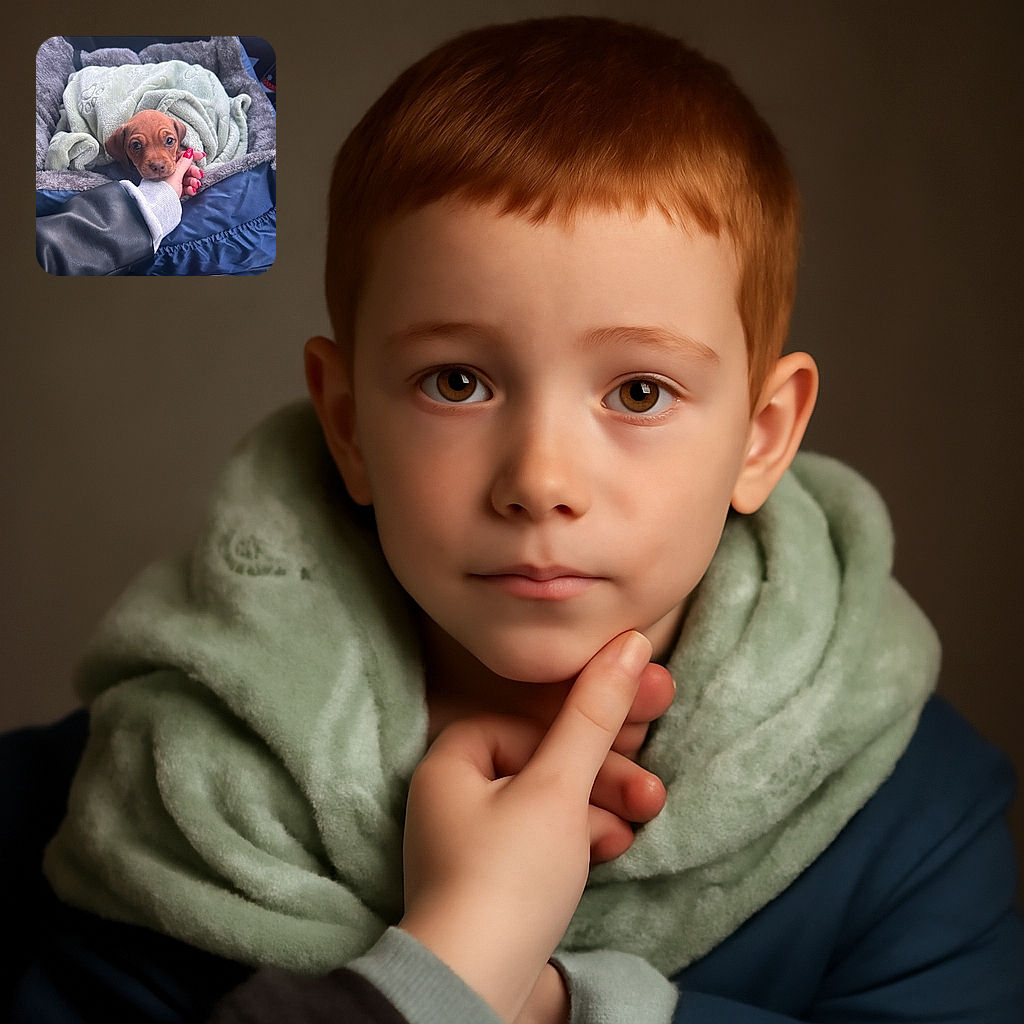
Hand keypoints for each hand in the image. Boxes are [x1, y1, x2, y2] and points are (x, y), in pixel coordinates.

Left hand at [167, 150, 205, 197]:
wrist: (161, 205)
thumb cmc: (164, 189)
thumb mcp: (176, 174)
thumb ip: (184, 163)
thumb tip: (190, 153)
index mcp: (168, 165)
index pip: (181, 157)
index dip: (192, 156)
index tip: (201, 156)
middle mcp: (170, 173)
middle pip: (186, 169)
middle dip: (194, 172)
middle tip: (199, 175)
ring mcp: (173, 182)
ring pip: (187, 179)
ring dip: (193, 181)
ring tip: (195, 185)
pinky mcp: (176, 191)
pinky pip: (186, 187)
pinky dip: (190, 189)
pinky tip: (192, 191)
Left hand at [400, 631, 663, 1022]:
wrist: (475, 990)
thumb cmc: (508, 877)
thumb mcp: (559, 786)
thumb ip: (593, 714)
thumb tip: (628, 641)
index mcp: (450, 763)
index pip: (525, 722)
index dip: (579, 727)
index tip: (631, 735)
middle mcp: (453, 798)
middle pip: (543, 764)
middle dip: (605, 771)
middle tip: (653, 785)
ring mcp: (472, 845)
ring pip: (550, 804)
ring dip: (601, 805)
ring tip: (643, 817)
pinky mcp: (495, 884)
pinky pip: (545, 842)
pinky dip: (581, 839)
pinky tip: (613, 847)